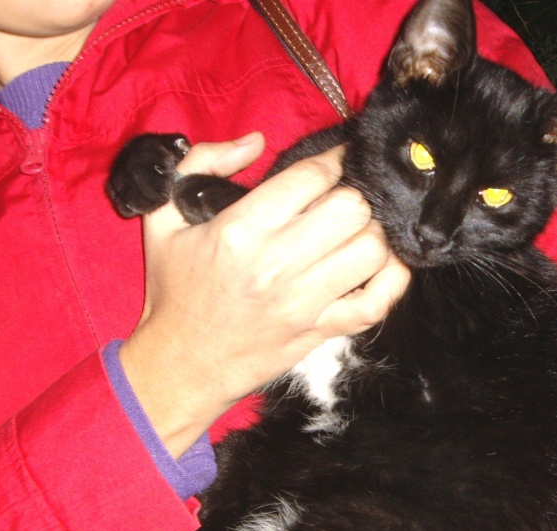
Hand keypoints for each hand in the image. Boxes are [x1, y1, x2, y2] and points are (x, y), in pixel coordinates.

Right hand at [120, 133, 409, 456]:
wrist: (182, 363)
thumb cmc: (175, 290)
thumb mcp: (163, 217)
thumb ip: (201, 163)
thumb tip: (255, 141)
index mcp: (240, 230)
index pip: (310, 177)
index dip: (333, 158)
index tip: (339, 157)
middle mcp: (277, 265)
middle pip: (351, 208)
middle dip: (355, 193)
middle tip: (347, 196)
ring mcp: (304, 302)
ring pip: (372, 249)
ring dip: (375, 231)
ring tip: (362, 228)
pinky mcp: (321, 331)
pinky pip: (377, 302)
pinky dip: (393, 280)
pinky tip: (387, 264)